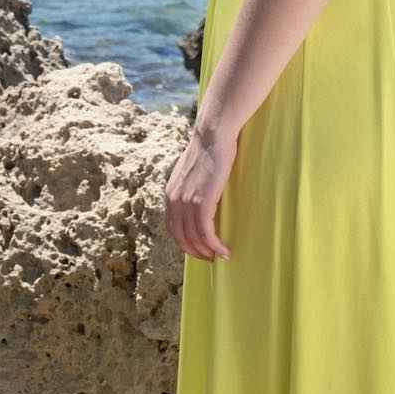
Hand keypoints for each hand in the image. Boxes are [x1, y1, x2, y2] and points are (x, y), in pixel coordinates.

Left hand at [163, 121, 235, 260]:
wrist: (212, 135)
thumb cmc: (208, 151)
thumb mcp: (192, 173)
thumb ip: (190, 189)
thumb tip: (199, 201)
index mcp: (170, 195)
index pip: (173, 229)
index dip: (185, 244)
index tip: (199, 250)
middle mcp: (173, 200)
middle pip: (181, 238)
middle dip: (196, 252)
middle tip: (211, 258)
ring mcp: (186, 201)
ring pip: (194, 238)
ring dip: (208, 252)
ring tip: (220, 256)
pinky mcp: (201, 201)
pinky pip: (206, 232)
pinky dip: (215, 245)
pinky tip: (224, 250)